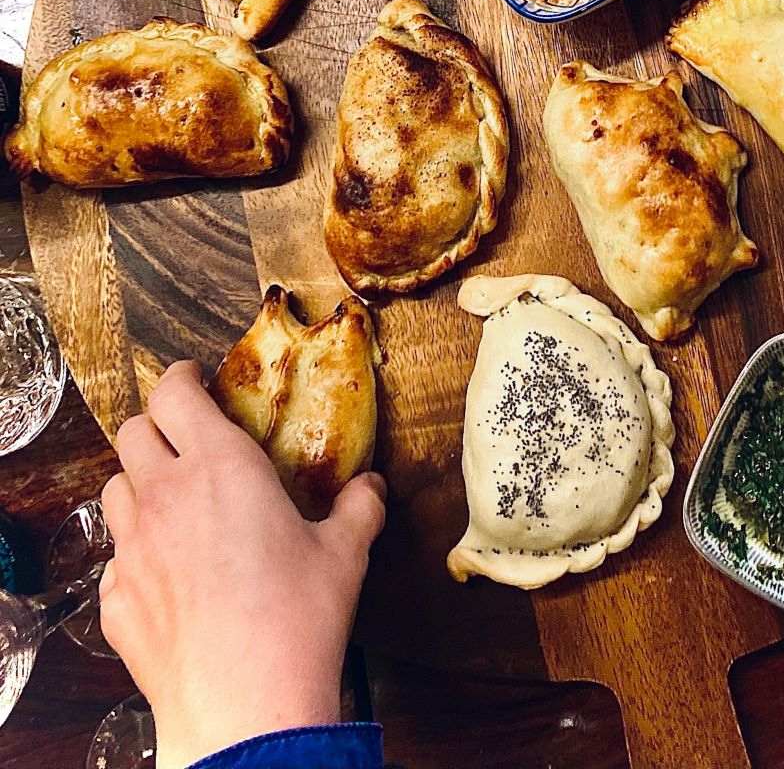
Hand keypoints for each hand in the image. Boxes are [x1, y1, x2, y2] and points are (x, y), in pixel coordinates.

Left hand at [99, 360, 386, 768]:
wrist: (244, 704)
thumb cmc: (296, 618)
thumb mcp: (345, 553)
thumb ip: (359, 507)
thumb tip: (371, 487)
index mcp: (220, 467)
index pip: (173, 394)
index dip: (180, 378)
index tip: (193, 379)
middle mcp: (165, 496)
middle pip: (132, 432)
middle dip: (156, 425)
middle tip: (187, 435)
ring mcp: (132, 549)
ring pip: (114, 488)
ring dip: (139, 481)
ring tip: (175, 498)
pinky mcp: (115, 598)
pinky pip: (116, 555)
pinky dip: (137, 548)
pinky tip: (171, 569)